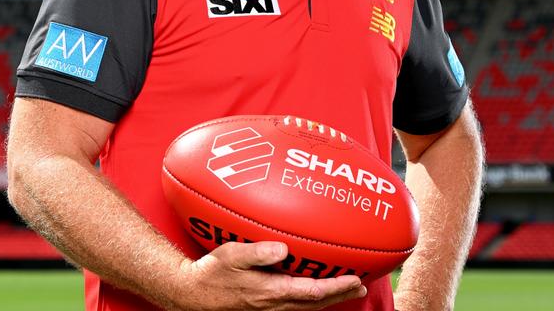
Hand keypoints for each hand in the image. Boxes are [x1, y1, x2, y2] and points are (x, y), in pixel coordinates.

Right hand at [167, 241, 365, 310]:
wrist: (192, 294)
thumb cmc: (211, 273)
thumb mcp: (231, 256)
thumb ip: (258, 252)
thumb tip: (283, 248)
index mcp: (271, 292)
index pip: (312, 292)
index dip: (336, 287)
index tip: (355, 280)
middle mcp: (273, 305)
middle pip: (315, 303)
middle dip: (340, 295)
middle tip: (361, 287)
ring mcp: (268, 310)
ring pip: (306, 307)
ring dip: (328, 299)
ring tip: (345, 290)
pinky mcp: (262, 309)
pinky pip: (295, 306)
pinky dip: (311, 300)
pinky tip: (313, 292)